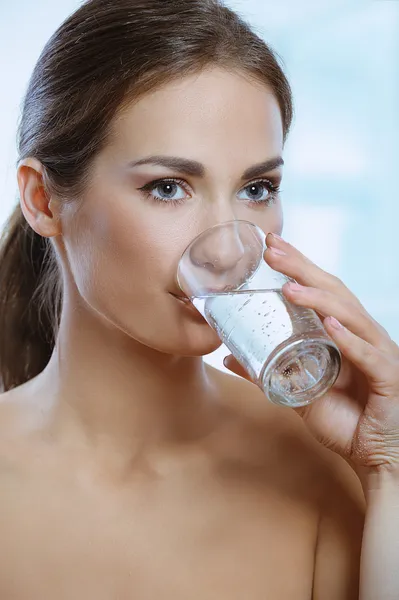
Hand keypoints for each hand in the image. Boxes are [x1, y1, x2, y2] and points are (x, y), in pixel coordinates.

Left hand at [224, 233, 398, 478]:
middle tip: (273, 250)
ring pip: (351, 318)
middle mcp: (362, 336)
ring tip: (290, 288)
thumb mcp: (296, 392)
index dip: (297, 267)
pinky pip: (368, 356)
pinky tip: (330, 326)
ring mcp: (378, 355)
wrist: (375, 457)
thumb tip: (230, 358)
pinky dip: (350, 341)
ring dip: (320, 300)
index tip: (270, 245)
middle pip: (334, 293)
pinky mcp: (388, 379)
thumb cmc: (344, 421)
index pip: (320, 291)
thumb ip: (267, 374)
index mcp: (344, 334)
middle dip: (302, 270)